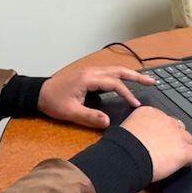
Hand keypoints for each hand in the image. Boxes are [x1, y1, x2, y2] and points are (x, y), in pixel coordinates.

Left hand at [37, 66, 153, 129]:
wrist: (38, 93)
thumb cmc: (52, 101)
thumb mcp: (70, 112)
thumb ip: (90, 117)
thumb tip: (107, 122)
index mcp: (89, 79)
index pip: (114, 84)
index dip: (127, 94)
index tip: (136, 105)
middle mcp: (91, 72)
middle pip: (119, 71)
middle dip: (137, 76)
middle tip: (153, 82)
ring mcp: (90, 71)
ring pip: (115, 70)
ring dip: (130, 75)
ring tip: (145, 80)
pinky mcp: (88, 75)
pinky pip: (109, 73)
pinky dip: (121, 76)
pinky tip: (126, 82)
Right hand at [120, 107, 191, 181]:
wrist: (125, 158)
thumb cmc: (121, 147)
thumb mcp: (126, 127)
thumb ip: (137, 126)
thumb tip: (139, 132)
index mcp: (150, 113)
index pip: (164, 119)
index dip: (162, 131)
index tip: (158, 139)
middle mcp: (166, 120)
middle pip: (178, 128)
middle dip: (173, 138)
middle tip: (165, 149)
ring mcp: (176, 135)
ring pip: (188, 139)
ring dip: (182, 147)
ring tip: (173, 158)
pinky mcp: (184, 150)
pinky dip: (190, 159)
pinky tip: (183, 164)